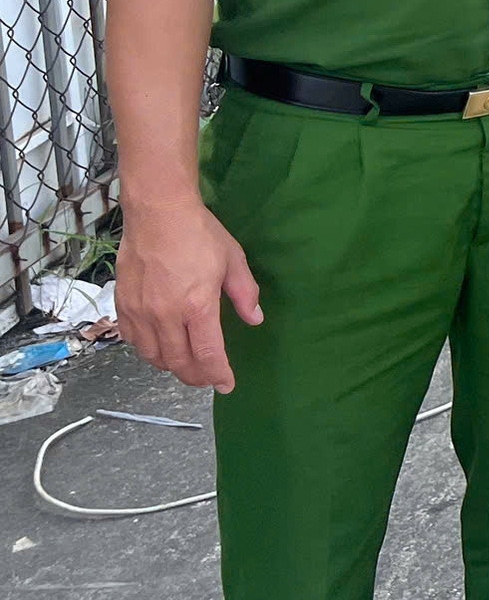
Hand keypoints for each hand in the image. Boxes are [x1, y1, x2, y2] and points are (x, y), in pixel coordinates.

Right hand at [117, 200, 260, 392]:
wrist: (158, 213)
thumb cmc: (199, 233)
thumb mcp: (233, 260)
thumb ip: (244, 293)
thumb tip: (255, 319)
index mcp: (197, 305)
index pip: (207, 353)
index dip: (217, 374)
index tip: (226, 385)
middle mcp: (165, 315)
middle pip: (178, 361)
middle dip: (195, 376)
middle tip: (207, 378)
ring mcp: (140, 312)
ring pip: (152, 356)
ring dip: (171, 366)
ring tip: (185, 366)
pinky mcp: (123, 305)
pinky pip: (132, 340)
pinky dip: (146, 351)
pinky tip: (158, 347)